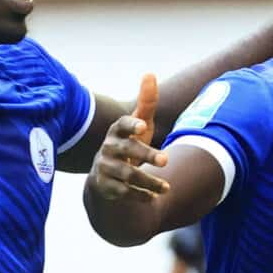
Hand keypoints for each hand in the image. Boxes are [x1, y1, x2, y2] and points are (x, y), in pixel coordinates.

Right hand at [87, 73, 168, 201]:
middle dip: (147, 155)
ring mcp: (105, 167)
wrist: (106, 174)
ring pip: (127, 175)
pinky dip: (139, 195)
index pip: (122, 125)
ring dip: (149, 181)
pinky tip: (153, 197)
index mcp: (117, 130)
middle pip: (128, 151)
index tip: (144, 126)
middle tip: (167, 159)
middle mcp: (108, 148)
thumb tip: (149, 74)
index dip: (132, 125)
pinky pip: (123, 192)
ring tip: (167, 188)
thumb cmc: (130, 142)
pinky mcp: (105, 186)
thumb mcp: (140, 123)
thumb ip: (147, 102)